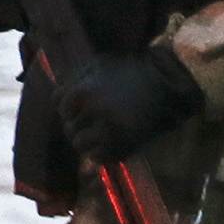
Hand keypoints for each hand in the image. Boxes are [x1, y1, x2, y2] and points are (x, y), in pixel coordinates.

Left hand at [54, 49, 204, 160]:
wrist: (168, 84)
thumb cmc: (130, 71)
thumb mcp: (98, 64)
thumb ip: (73, 79)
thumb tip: (55, 96)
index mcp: (83, 92)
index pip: (60, 107)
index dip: (71, 106)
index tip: (86, 104)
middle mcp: (92, 113)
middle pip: (69, 127)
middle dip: (79, 123)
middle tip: (98, 118)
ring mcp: (108, 132)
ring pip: (79, 145)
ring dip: (88, 140)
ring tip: (102, 132)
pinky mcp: (123, 147)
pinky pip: (98, 158)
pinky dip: (101, 153)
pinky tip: (112, 141)